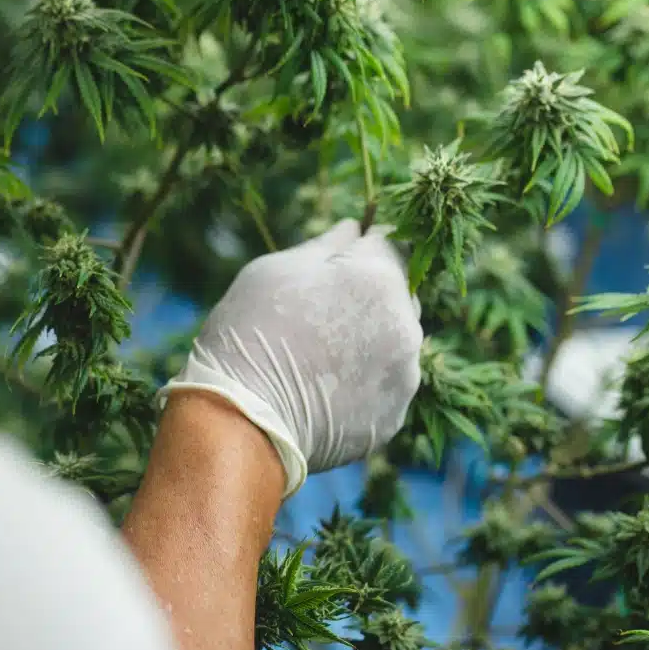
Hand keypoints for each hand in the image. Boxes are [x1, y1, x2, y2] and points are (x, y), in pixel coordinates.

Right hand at [161, 219, 424, 497]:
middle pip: (401, 293)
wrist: (241, 422)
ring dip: (372, 338)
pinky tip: (326, 388)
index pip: (391, 243)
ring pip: (398, 341)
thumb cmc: (249, 333)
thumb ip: (327, 244)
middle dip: (372, 294)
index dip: (364, 248)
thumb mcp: (275, 269)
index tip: (340, 261)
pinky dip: (365, 381)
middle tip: (322, 312)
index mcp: (378, 278)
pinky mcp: (394, 416)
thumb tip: (358, 227)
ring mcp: (405, 376)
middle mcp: (406, 325)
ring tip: (321, 356)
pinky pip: (387, 384)